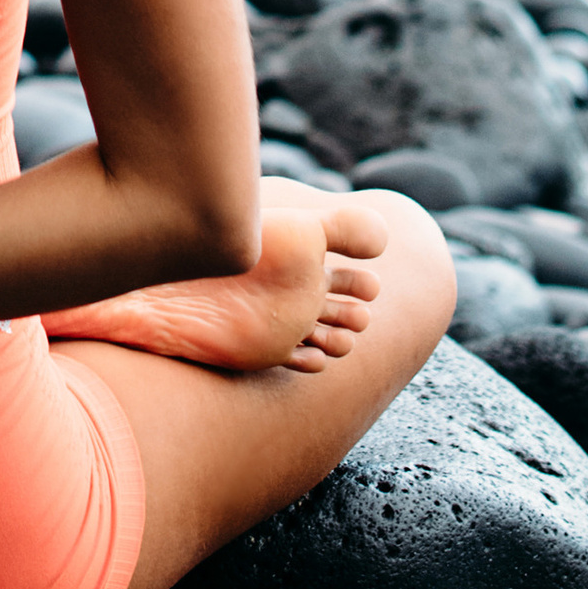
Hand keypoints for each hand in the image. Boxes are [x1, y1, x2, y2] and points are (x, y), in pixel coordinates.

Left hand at [263, 183, 386, 373]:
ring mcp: (284, 321)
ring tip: (344, 335)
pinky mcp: (270, 348)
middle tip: (360, 313)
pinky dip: (314, 360)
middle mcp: (296, 292)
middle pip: (338, 308)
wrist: (204, 284)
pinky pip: (301, 360)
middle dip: (355, 314)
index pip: (343, 275)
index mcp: (305, 261)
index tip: (371, 287)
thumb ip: (348, 228)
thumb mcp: (307, 230)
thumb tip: (383, 241)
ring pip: (327, 337)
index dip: (362, 284)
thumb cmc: (257, 251)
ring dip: (342, 339)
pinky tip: (314, 353)